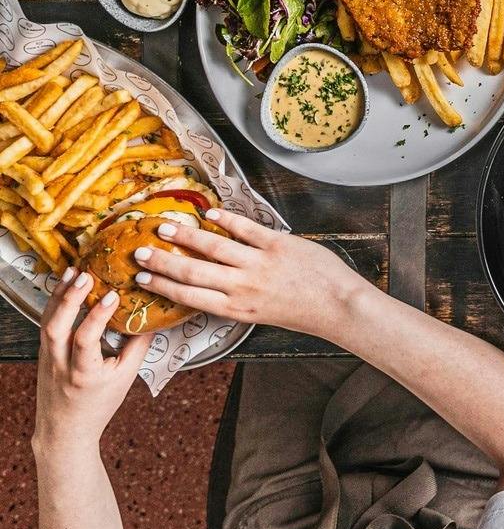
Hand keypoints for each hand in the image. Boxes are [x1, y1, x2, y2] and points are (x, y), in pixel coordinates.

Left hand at [34, 268, 148, 450]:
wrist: (65, 429)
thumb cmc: (97, 405)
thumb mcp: (125, 378)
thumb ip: (137, 347)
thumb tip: (150, 318)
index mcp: (84, 373)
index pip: (85, 339)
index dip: (98, 315)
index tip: (113, 295)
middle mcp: (60, 364)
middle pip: (56, 327)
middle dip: (70, 298)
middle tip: (85, 275)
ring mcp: (47, 358)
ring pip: (46, 322)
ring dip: (59, 295)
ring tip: (74, 272)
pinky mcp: (43, 353)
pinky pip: (45, 324)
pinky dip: (54, 303)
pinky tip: (64, 287)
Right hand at [132, 208, 362, 340]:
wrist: (337, 305)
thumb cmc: (302, 312)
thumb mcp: (260, 315)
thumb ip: (235, 300)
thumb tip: (212, 287)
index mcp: (236, 308)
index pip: (189, 296)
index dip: (162, 285)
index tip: (141, 276)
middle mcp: (242, 287)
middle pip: (192, 272)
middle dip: (163, 261)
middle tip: (139, 251)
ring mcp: (259, 264)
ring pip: (213, 247)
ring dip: (186, 236)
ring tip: (165, 228)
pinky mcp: (278, 244)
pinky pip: (246, 229)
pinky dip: (225, 220)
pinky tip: (208, 214)